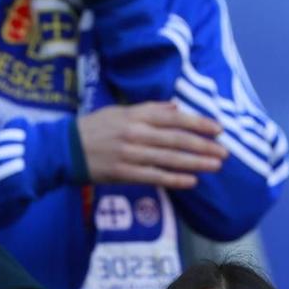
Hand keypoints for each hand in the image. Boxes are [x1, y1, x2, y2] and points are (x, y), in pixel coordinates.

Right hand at [77, 102, 226, 189]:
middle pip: (177, 139)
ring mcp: (131, 154)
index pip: (174, 118)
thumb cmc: (93, 128)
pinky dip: (175, 179)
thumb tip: (175, 108)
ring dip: (196, 162)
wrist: (64, 149)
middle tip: (224, 152)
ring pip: (170, 158)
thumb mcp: (118, 111)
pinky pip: (155, 177)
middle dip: (204, 145)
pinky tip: (192, 181)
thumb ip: (148, 110)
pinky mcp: (125, 173)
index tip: (218, 129)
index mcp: (135, 115)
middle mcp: (136, 133)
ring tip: (216, 166)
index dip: (198, 123)